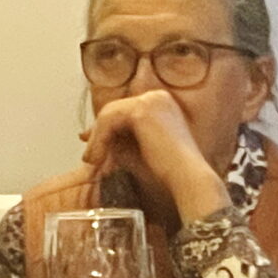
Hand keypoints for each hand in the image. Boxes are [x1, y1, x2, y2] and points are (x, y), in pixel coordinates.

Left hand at [82, 91, 228, 224]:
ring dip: (97, 139)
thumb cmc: (170, 173)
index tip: (92, 144)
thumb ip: (119, 142)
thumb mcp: (137, 153)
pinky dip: (99, 139)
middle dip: (99, 133)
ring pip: (109, 114)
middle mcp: (158, 97)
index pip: (125, 111)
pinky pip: (108, 120)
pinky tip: (96, 158)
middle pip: (115, 109)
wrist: (188, 179)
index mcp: (162, 105)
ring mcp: (151, 100)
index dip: (105, 128)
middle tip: (89, 156)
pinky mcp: (142, 109)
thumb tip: (92, 136)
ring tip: (92, 162)